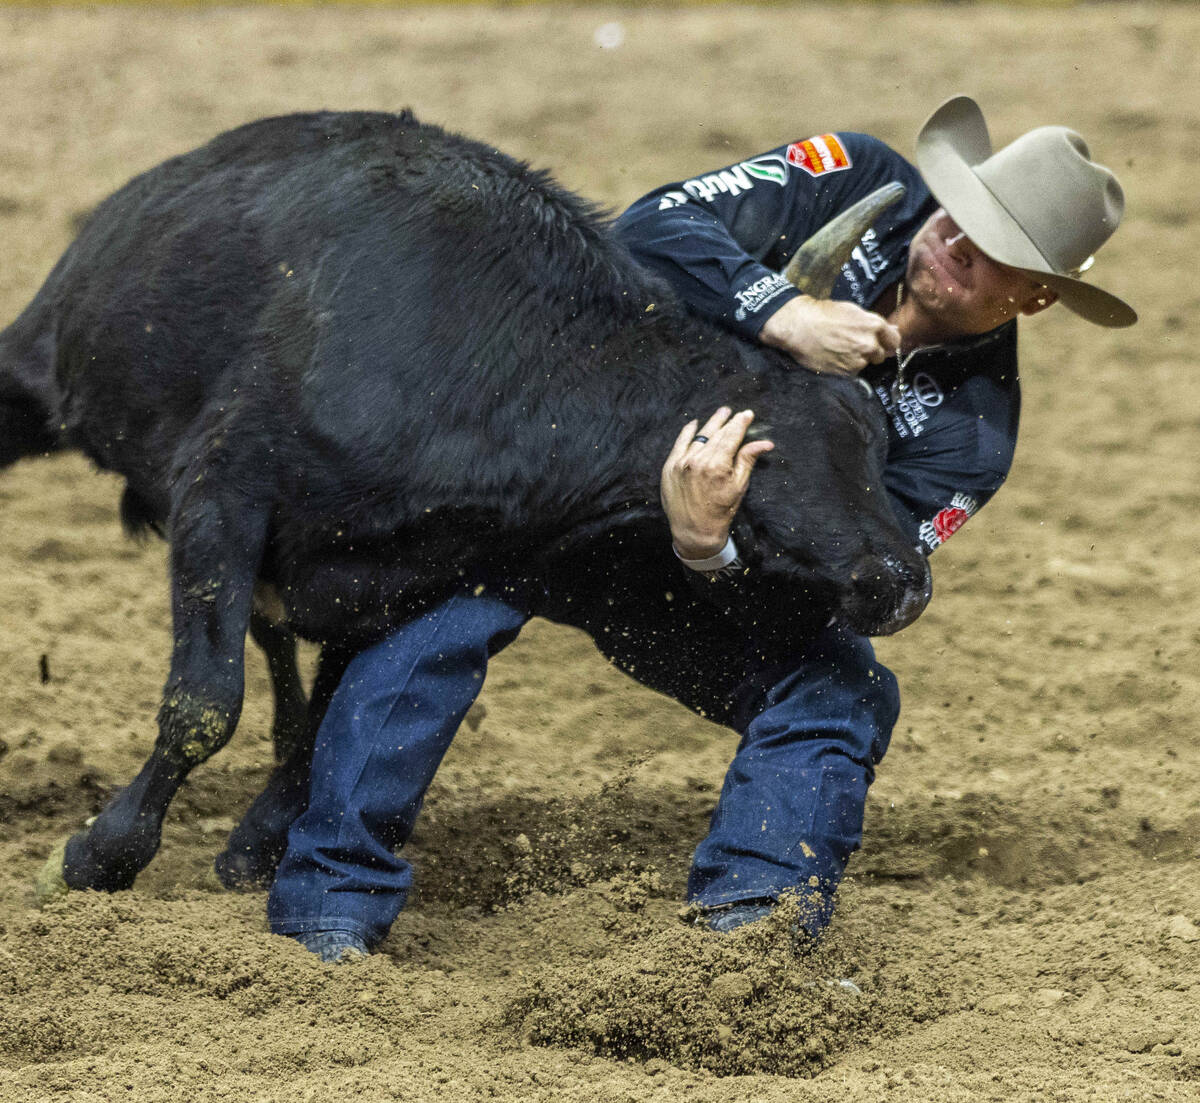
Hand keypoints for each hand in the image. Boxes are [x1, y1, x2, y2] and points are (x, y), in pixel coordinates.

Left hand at [660, 407, 774, 559]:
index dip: (740, 424)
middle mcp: (698, 461)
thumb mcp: (739, 486)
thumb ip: (748, 460)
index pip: (731, 436)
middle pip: (716, 434)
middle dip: (727, 422)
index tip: (747, 414)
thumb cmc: (721, 511)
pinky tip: (694, 424)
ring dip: (710, 424)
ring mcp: (681, 463)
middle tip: (734, 412)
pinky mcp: (670, 467)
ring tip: (720, 414)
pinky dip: (687, 432)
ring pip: (699, 436)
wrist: (694, 531)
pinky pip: (679, 443)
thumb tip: (766, 443)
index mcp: (717, 466)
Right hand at [760, 294, 899, 375]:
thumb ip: (873, 323)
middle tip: (854, 345)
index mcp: (874, 325)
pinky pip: (852, 372)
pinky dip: (845, 367)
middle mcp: (869, 344)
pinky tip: (834, 358)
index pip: (894, 340)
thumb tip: (891, 330)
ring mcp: (857, 360)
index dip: (886, 341)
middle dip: (871, 352)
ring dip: (857, 360)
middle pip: (880, 355)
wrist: (799, 327)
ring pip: (865, 364)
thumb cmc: (823, 314)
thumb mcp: (852, 311)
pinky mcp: (845, 373)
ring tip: (840, 351)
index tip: (880, 343)